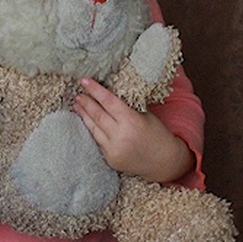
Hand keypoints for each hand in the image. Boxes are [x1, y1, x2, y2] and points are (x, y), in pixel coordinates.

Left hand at [73, 77, 194, 182]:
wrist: (165, 161)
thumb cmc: (157, 134)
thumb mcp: (145, 115)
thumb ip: (126, 107)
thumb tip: (106, 96)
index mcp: (131, 121)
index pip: (108, 101)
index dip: (95, 90)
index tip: (84, 81)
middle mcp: (120, 136)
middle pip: (97, 115)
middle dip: (85, 103)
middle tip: (77, 94)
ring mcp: (114, 149)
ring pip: (94, 129)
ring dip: (84, 116)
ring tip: (77, 106)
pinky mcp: (111, 159)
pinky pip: (98, 141)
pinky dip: (93, 130)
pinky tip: (88, 122)